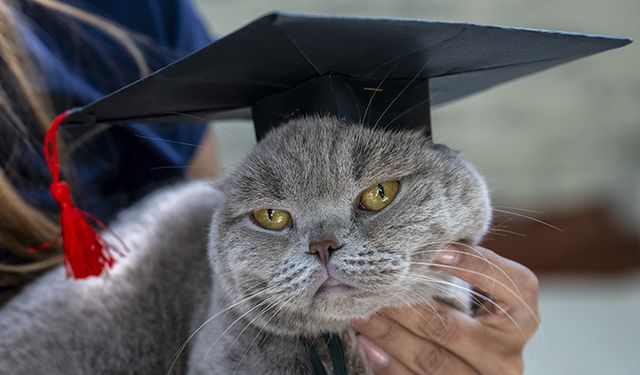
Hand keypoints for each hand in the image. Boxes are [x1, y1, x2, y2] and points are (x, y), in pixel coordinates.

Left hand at [351, 245, 539, 374]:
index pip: (508, 285)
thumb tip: (416, 240)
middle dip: (404, 305)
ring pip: (430, 360)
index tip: (435, 252)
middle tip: (372, 286)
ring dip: (388, 334)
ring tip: (360, 313)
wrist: (475, 364)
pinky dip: (388, 363)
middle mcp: (507, 354)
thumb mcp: (480, 292)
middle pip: (450, 327)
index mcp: (521, 317)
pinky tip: (368, 343)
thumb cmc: (472, 315)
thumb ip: (461, 268)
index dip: (472, 265)